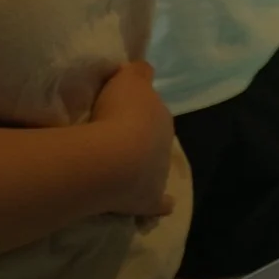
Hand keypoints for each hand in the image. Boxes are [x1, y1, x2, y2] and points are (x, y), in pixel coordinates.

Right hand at [89, 61, 175, 218]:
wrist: (113, 157)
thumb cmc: (118, 113)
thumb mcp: (129, 78)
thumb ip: (138, 72)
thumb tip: (144, 70)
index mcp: (161, 115)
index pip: (153, 111)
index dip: (138, 112)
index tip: (122, 114)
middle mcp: (165, 144)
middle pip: (154, 140)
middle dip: (141, 140)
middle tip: (116, 141)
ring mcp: (159, 174)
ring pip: (156, 169)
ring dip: (144, 169)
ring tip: (123, 170)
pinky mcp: (149, 200)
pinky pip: (159, 204)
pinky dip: (160, 204)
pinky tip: (159, 208)